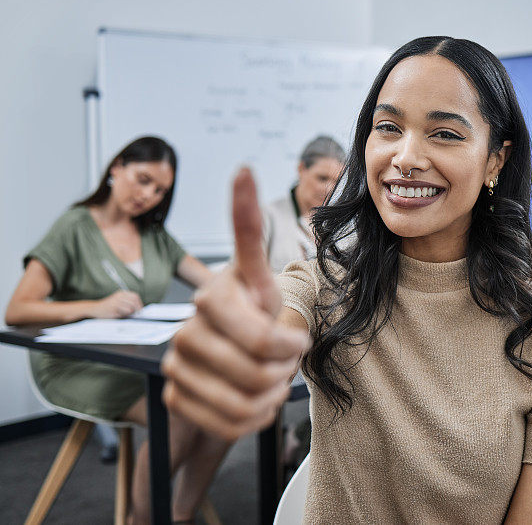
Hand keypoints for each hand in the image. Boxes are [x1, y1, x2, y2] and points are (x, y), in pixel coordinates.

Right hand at [91, 290, 143, 317]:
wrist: (95, 308)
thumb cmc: (108, 306)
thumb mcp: (118, 301)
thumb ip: (127, 303)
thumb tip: (139, 309)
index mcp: (121, 293)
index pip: (135, 296)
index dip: (139, 303)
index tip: (140, 309)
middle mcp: (119, 296)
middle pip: (134, 302)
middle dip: (137, 309)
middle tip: (136, 314)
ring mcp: (116, 302)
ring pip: (131, 308)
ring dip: (130, 313)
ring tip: (124, 314)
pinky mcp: (114, 308)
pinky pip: (125, 312)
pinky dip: (125, 314)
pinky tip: (119, 314)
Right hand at [162, 168, 308, 440]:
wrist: (235, 342)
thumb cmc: (253, 306)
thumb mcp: (260, 272)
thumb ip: (248, 226)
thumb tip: (242, 168)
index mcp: (209, 298)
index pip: (263, 340)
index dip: (289, 345)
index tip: (294, 337)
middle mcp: (183, 332)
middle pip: (259, 374)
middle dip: (285, 369)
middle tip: (286, 357)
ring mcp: (174, 368)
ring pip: (246, 405)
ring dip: (273, 393)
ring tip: (273, 376)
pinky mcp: (175, 398)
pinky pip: (231, 426)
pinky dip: (257, 416)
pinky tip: (256, 396)